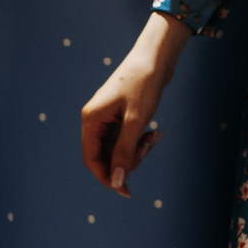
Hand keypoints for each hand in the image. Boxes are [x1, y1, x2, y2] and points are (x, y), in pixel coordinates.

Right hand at [81, 13, 192, 193]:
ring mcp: (108, 118)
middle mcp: (96, 119)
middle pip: (106, 155)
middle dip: (127, 159)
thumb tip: (115, 182)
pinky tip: (156, 133)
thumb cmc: (143, 85)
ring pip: (118, 149)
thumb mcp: (135, 122)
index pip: (91, 159)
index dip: (106, 177)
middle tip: (148, 148)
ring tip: (155, 137)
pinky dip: (140, 141)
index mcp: (91, 119)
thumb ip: (124, 153)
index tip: (125, 190)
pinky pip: (127, 139)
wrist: (156, 57)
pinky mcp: (121, 116)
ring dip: (137, 150)